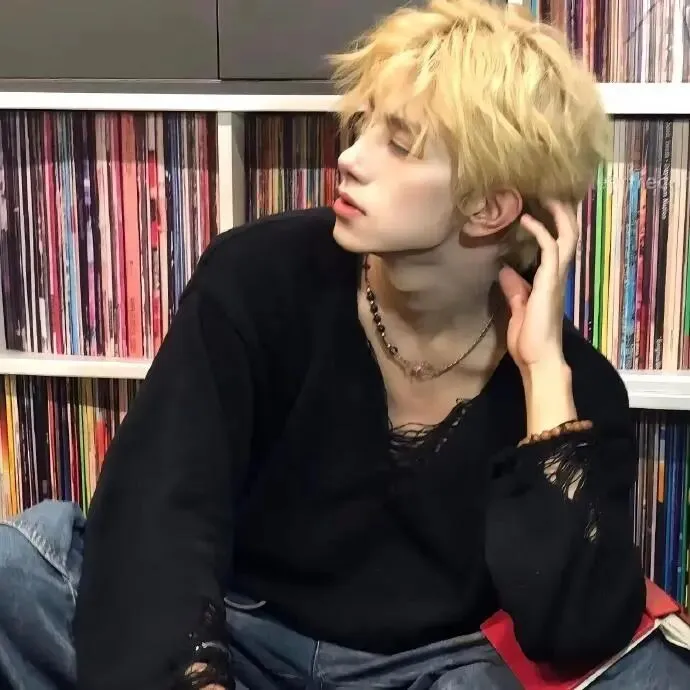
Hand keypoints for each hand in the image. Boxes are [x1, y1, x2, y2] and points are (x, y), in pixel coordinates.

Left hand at [498, 199, 577, 373]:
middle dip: (560, 213)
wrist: (538, 361)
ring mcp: (556, 278)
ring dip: (556, 214)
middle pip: (568, 235)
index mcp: (550, 282)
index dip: (551, 225)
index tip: (535, 208)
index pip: (556, 246)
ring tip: (543, 195)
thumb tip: (505, 270)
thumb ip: (514, 291)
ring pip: (566, 236)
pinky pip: (550, 248)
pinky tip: (526, 220)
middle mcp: (557, 276)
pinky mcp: (550, 282)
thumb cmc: (529, 342)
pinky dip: (540, 230)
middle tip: (547, 192)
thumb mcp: (517, 311)